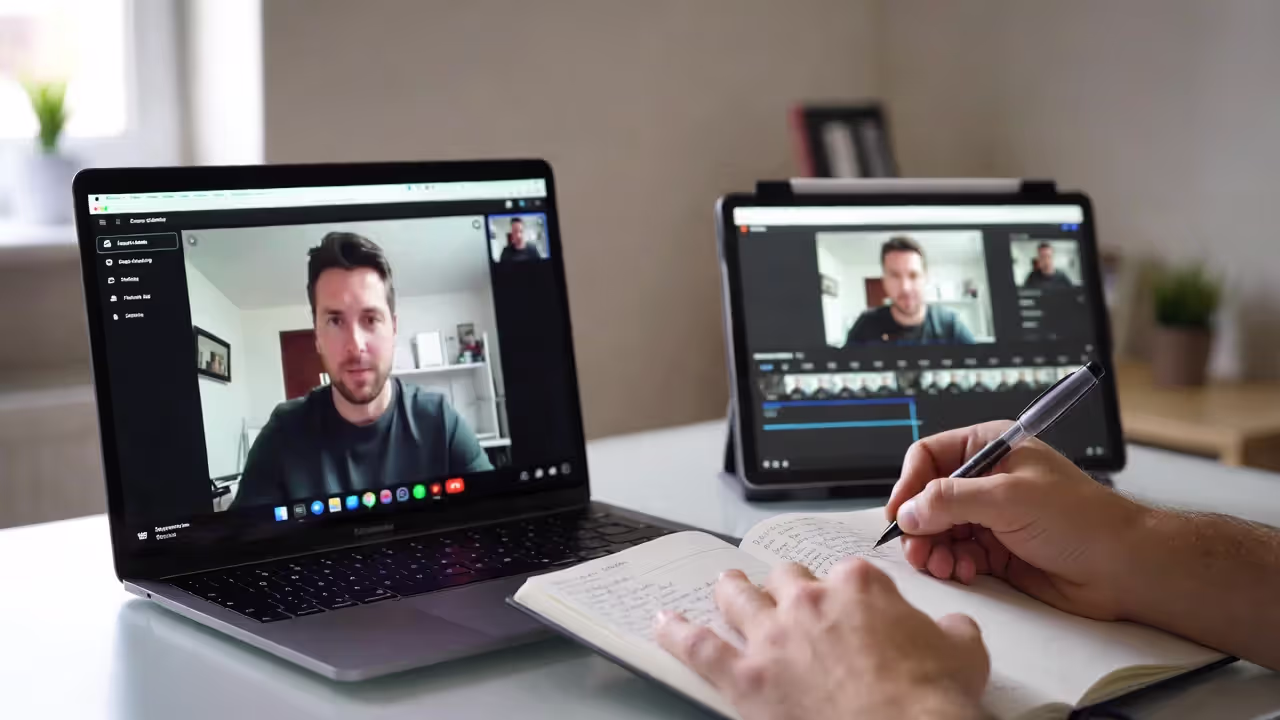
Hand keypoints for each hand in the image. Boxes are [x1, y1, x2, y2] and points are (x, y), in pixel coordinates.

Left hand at [654, 561, 988, 719]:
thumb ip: (950, 630)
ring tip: (724, 584)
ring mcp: (773, 637)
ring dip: (730, 590)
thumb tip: (954, 629)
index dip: (846, 593)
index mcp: (859, 587)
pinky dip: (677, 634)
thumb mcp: (963, 652)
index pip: (845, 576)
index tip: (848, 605)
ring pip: (739, 599)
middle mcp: (809, 602)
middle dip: (785, 587)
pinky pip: (698, 648)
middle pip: (787, 580)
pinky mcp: (745, 678)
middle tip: (783, 593)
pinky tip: (664, 625)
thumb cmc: (930, 702)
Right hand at [886, 420, 1145, 619]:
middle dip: (920, 525)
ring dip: (933, 549)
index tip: (900, 514)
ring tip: (943, 566)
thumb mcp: (1010, 499)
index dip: (909, 484)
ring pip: (938, 530)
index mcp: (990, 448)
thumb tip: (909, 512)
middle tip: (918, 551)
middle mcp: (986, 480)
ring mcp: (990, 516)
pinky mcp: (996, 550)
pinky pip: (956, 555)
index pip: (929, 456)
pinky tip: (963, 572)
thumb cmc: (1081, 520)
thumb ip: (952, 501)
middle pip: (928, 498)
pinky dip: (952, 565)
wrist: (1122, 567)